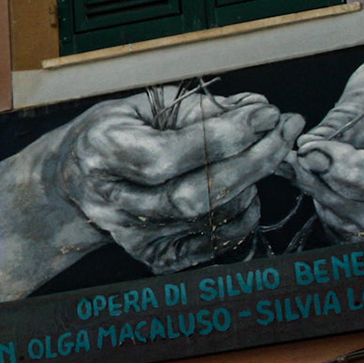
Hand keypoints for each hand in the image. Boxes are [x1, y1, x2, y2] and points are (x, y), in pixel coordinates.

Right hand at [50, 90, 301, 272]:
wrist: (78, 178)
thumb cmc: (119, 132)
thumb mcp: (148, 105)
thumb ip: (202, 108)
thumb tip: (259, 110)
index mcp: (102, 152)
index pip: (169, 156)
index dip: (224, 137)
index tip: (267, 113)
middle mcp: (113, 201)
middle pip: (194, 195)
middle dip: (252, 161)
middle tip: (285, 130)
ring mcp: (133, 236)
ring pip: (212, 219)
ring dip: (252, 183)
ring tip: (262, 152)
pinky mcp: (155, 258)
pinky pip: (217, 243)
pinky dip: (244, 214)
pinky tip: (247, 186)